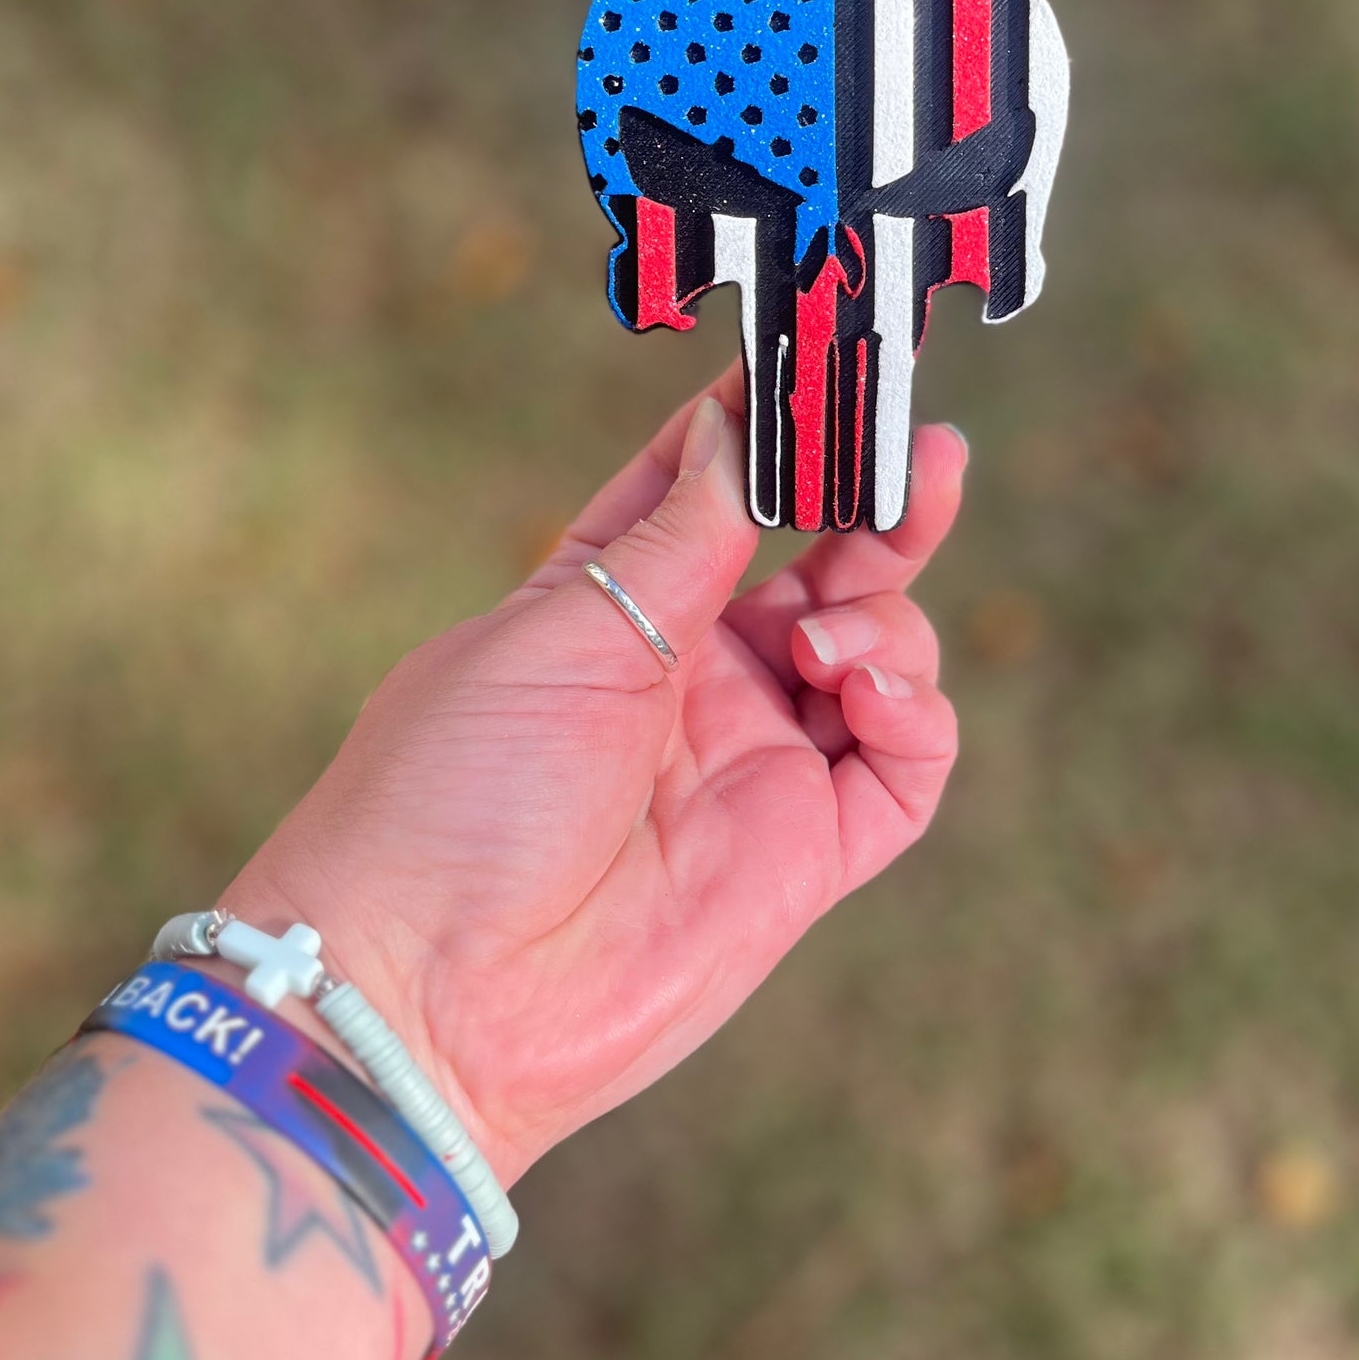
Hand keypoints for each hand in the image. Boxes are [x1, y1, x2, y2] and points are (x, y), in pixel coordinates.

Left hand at [222, 373, 965, 1181]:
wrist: (434, 993)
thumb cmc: (455, 796)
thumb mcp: (563, 630)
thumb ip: (676, 537)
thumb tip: (738, 428)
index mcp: (610, 606)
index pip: (710, 489)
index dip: (772, 429)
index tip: (829, 366)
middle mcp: (692, 676)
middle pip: (821, 563)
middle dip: (877, 505)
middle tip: (924, 455)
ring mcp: (754, 763)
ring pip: (878, 652)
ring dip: (883, 614)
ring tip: (831, 638)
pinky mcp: (805, 853)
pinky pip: (906, 764)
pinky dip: (913, 711)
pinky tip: (863, 692)